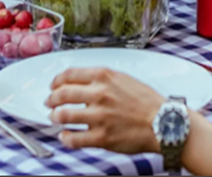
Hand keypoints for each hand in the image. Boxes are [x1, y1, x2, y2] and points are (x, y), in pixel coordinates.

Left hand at [45, 67, 162, 152]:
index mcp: (104, 76)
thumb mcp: (123, 78)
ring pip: (64, 115)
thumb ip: (101, 79)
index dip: (56, 80)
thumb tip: (80, 82)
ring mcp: (99, 116)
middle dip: (51, 99)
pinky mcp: (102, 137)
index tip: (53, 85)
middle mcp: (99, 94)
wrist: (163, 122)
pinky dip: (65, 137)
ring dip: (55, 117)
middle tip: (49, 103)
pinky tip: (64, 135)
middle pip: (62, 93)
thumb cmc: (146, 101)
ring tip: (54, 118)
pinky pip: (74, 138)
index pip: (69, 74)